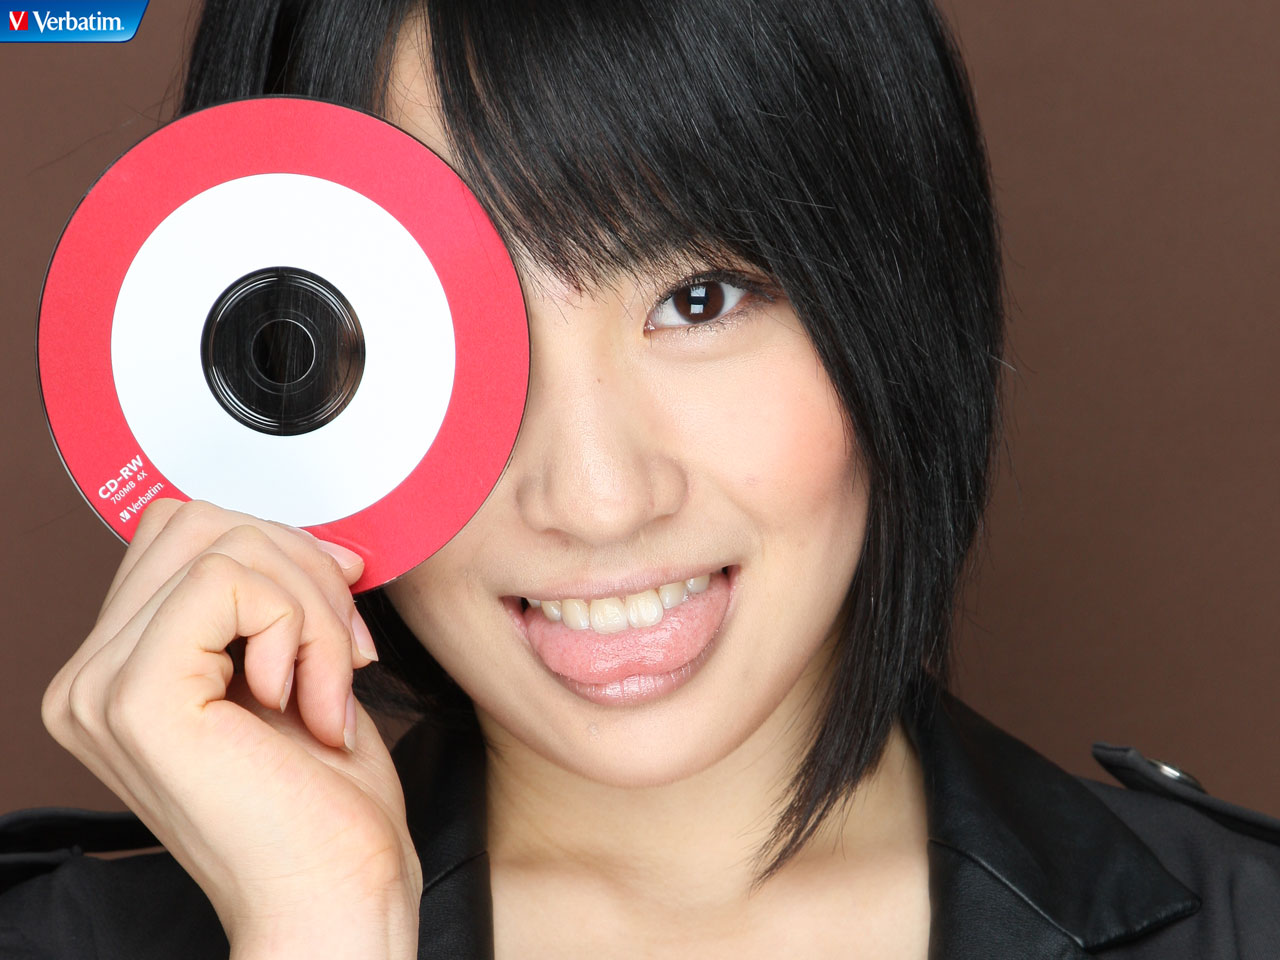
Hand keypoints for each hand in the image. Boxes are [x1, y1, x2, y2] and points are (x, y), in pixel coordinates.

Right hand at [42, 499, 421, 959]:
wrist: (334, 898)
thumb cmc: (326, 808)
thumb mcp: (295, 671)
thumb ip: (272, 599)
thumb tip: (316, 538)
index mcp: (121, 669)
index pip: (183, 531)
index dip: (279, 551)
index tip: (337, 611)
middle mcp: (91, 677)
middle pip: (198, 522)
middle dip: (302, 569)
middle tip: (344, 650)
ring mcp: (101, 687)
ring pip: (223, 543)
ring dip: (313, 606)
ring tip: (332, 684)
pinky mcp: (137, 697)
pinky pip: (228, 581)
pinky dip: (300, 626)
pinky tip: (310, 701)